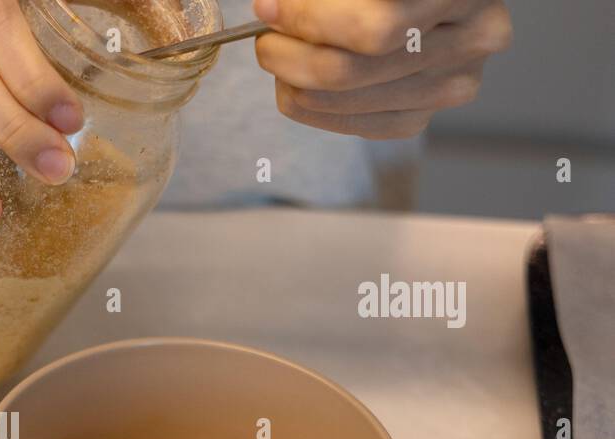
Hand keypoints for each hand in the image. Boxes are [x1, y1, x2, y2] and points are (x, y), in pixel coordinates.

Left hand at [252, 0, 512, 138]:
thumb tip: (272, 9)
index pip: (373, 27)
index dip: (309, 20)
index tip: (269, 8)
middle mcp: (474, 37)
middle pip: (353, 69)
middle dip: (291, 55)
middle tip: (266, 38)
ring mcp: (453, 83)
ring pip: (346, 100)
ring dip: (292, 81)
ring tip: (279, 53)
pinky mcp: (424, 116)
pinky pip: (353, 125)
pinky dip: (310, 106)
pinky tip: (297, 82)